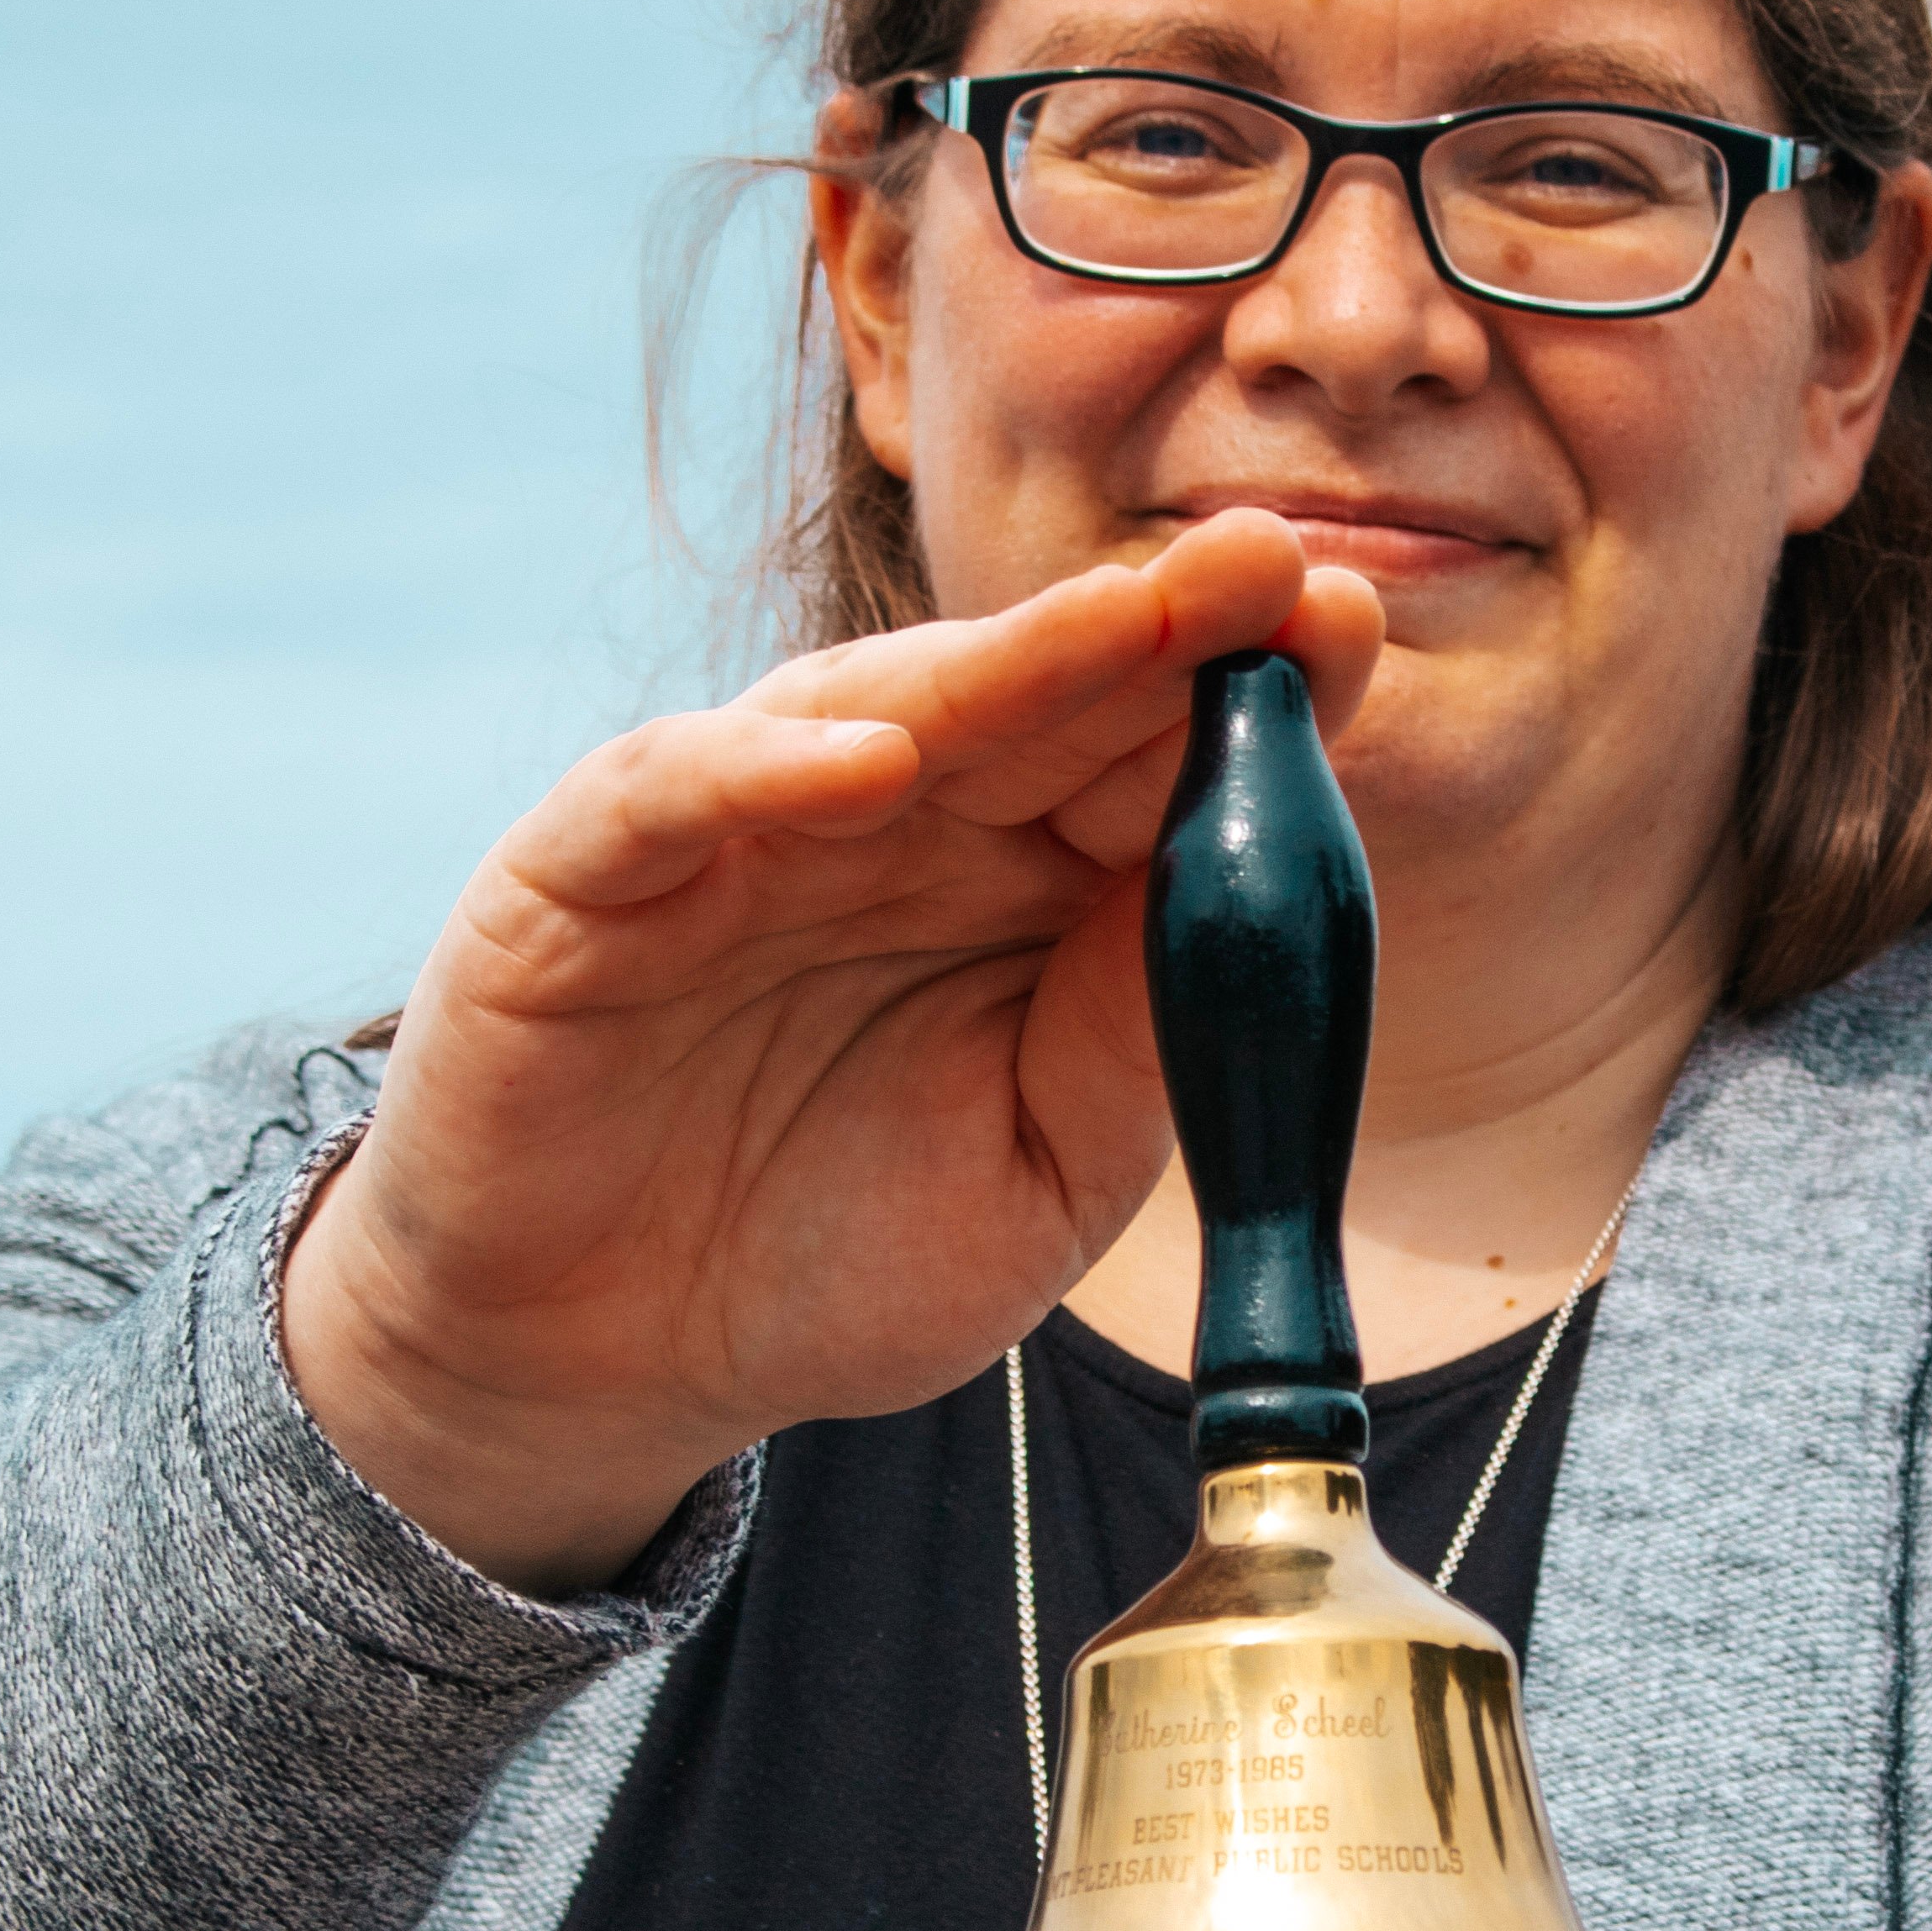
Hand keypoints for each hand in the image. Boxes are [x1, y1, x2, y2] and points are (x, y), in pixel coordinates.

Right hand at [281, 511, 1382, 1587]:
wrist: (604, 1369)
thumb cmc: (830, 1258)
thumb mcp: (1041, 1174)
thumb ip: (1140, 1040)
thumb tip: (1268, 898)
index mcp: (1017, 882)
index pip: (1144, 752)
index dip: (1246, 687)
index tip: (1353, 623)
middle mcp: (884, 824)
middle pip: (1034, 699)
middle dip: (1156, 626)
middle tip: (1270, 561)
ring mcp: (733, 838)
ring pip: (872, 708)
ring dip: (1002, 663)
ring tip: (1130, 619)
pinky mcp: (578, 884)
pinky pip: (667, 797)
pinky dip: (760, 770)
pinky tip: (869, 762)